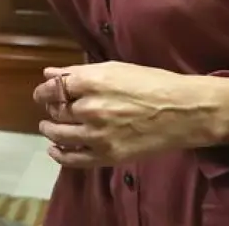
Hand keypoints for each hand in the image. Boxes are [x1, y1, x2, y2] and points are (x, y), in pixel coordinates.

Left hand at [32, 61, 228, 167]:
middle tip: (52, 108)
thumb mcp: (114, 69)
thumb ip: (77, 72)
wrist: (184, 111)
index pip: (53, 88)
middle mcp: (90, 108)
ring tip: (49, 127)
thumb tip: (49, 72)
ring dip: (50, 130)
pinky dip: (60, 154)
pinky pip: (74, 158)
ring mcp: (98, 134)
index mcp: (92, 82)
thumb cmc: (153, 83)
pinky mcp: (108, 155)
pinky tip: (55, 149)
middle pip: (56, 110)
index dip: (44, 90)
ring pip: (59, 134)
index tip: (44, 92)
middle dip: (50, 108)